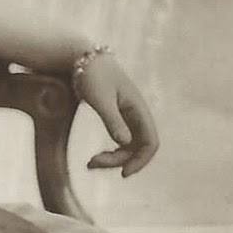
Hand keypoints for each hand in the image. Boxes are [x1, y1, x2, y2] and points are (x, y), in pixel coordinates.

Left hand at [76, 53, 159, 177]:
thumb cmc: (92, 75)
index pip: (151, 141)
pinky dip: (111, 152)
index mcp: (138, 109)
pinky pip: (121, 141)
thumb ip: (112, 120)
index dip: (141, 160)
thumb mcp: (100, 99)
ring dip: (114, 158)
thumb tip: (125, 143)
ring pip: (129, 147)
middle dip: (119, 160)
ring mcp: (128, 116)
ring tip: (90, 163)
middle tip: (91, 164)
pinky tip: (97, 156)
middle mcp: (136, 114)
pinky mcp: (118, 117)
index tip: (123, 173)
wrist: (82, 58)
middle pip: (138, 148)